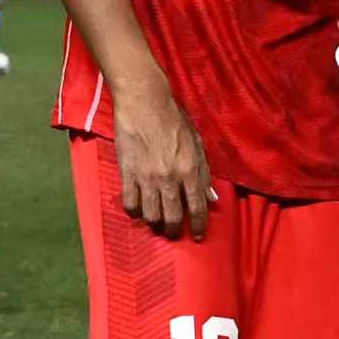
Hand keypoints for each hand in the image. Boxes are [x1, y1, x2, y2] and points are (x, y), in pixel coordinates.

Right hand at [102, 80, 213, 237]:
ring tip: (156, 222)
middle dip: (175, 230)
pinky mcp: (128, 173)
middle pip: (173, 217)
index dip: (199, 226)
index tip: (199, 235)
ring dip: (155, 223)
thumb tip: (210, 197)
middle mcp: (170, 178)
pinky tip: (138, 209)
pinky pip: (130, 203)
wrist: (144, 102)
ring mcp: (147, 177)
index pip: (197, 207)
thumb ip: (204, 171)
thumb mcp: (197, 143)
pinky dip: (135, 211)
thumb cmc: (173, 119)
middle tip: (174, 231)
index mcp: (190, 169)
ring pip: (151, 215)